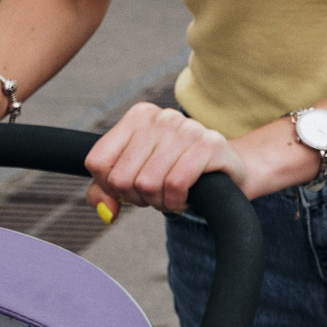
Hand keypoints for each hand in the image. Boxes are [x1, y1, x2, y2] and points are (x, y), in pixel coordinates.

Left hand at [81, 102, 251, 218]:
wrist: (228, 172)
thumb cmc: (176, 172)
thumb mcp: (134, 178)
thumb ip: (106, 192)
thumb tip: (106, 210)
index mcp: (139, 116)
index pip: (97, 162)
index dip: (109, 186)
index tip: (131, 187)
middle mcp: (163, 117)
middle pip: (121, 177)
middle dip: (137, 197)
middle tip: (156, 194)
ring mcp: (188, 128)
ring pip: (148, 183)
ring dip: (159, 202)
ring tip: (172, 195)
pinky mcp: (211, 145)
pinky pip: (175, 184)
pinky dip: (176, 201)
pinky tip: (185, 197)